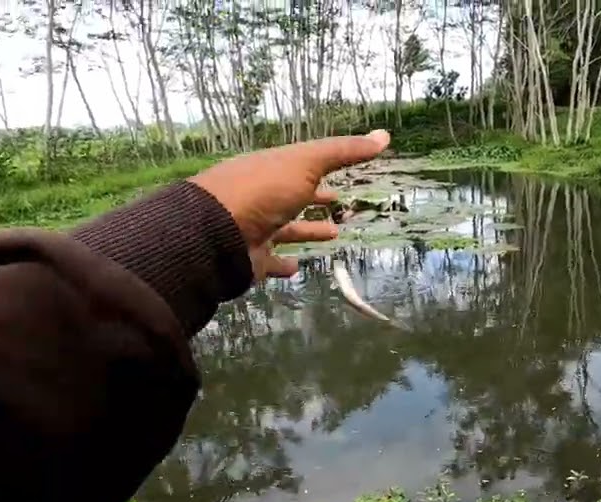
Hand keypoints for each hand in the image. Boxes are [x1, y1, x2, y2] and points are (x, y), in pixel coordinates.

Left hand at [187, 129, 391, 280]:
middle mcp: (262, 198)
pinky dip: (284, 263)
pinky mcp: (251, 259)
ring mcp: (255, 229)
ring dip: (308, 230)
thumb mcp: (306, 162)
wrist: (216, 233)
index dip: (322, 169)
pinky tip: (297, 266)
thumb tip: (385, 135)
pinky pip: (271, 261)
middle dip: (314, 198)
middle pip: (292, 197)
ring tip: (334, 234)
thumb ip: (343, 151)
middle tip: (338, 201)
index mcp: (271, 170)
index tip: (341, 173)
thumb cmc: (263, 190)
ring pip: (286, 229)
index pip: (299, 167)